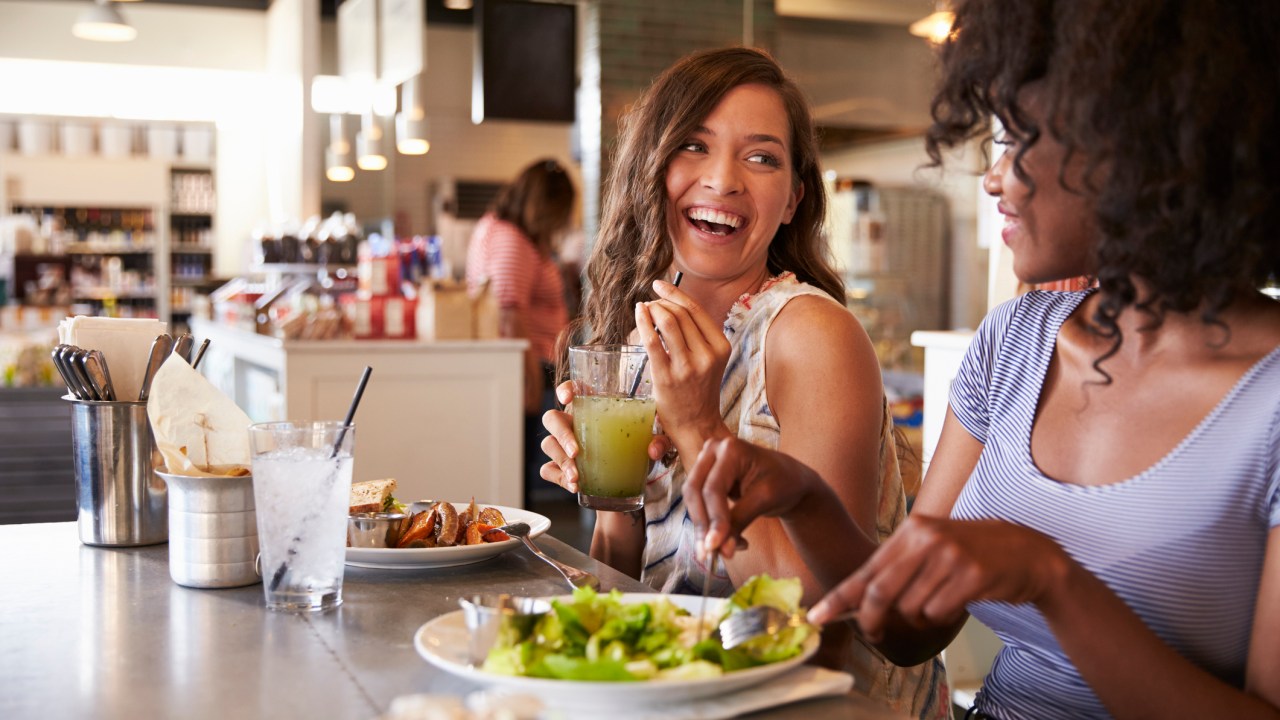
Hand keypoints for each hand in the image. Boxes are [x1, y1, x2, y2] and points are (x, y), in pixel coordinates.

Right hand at [539, 381, 674, 493]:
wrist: (629, 478)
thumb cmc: (636, 448)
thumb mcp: (651, 442)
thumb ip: (658, 441)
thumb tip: (653, 449)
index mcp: (593, 407)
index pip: (573, 389)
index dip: (566, 388)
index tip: (568, 398)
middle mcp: (574, 422)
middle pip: (552, 419)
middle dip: (562, 435)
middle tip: (576, 452)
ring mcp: (563, 445)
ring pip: (549, 445)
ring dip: (562, 461)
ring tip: (577, 478)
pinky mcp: (560, 467)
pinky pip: (549, 469)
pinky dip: (558, 477)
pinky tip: (574, 486)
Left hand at [635, 280, 731, 451]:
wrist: (697, 426)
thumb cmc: (699, 390)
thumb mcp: (710, 360)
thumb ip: (698, 335)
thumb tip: (673, 304)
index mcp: (721, 347)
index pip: (696, 310)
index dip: (675, 293)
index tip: (659, 285)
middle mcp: (708, 355)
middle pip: (680, 313)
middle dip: (660, 303)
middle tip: (649, 305)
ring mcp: (688, 367)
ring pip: (668, 321)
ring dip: (652, 310)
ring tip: (643, 311)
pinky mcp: (668, 377)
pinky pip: (652, 340)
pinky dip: (643, 322)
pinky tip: (638, 316)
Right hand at [684, 436, 827, 560]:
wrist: (790, 480)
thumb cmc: (784, 482)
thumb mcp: (765, 499)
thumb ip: (740, 521)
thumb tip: (722, 551)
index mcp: (730, 448)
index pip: (713, 488)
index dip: (714, 518)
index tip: (715, 547)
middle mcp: (712, 450)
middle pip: (695, 491)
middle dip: (703, 525)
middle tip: (709, 554)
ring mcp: (706, 463)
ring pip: (693, 500)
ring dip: (704, 528)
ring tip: (724, 551)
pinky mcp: (705, 479)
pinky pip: (699, 504)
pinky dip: (710, 525)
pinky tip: (728, 541)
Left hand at [808, 516, 1070, 641]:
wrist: (1027, 552)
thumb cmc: (971, 553)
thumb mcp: (931, 547)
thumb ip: (897, 568)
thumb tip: (859, 602)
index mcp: (912, 529)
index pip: (867, 569)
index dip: (840, 597)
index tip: (818, 616)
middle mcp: (927, 538)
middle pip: (881, 592)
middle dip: (871, 620)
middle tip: (872, 634)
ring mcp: (950, 556)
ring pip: (910, 607)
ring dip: (918, 617)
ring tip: (938, 601)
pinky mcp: (971, 576)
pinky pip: (937, 612)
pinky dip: (941, 616)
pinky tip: (956, 602)